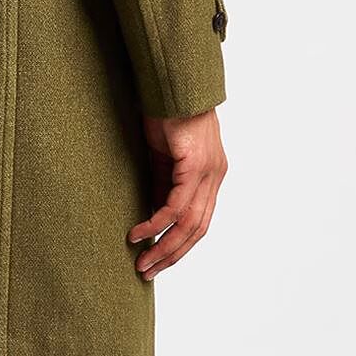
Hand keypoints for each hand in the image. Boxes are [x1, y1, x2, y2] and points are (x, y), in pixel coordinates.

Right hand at [128, 110, 227, 277]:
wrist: (174, 84)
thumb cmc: (167, 114)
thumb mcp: (163, 157)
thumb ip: (162, 184)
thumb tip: (154, 215)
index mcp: (211, 175)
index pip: (200, 221)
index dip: (180, 245)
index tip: (158, 260)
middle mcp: (215, 176)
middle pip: (198, 229)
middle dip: (172, 255)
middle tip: (148, 271)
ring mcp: (209, 172)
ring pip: (189, 223)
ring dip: (164, 246)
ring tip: (142, 261)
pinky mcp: (195, 166)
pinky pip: (176, 205)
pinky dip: (157, 223)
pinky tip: (139, 233)